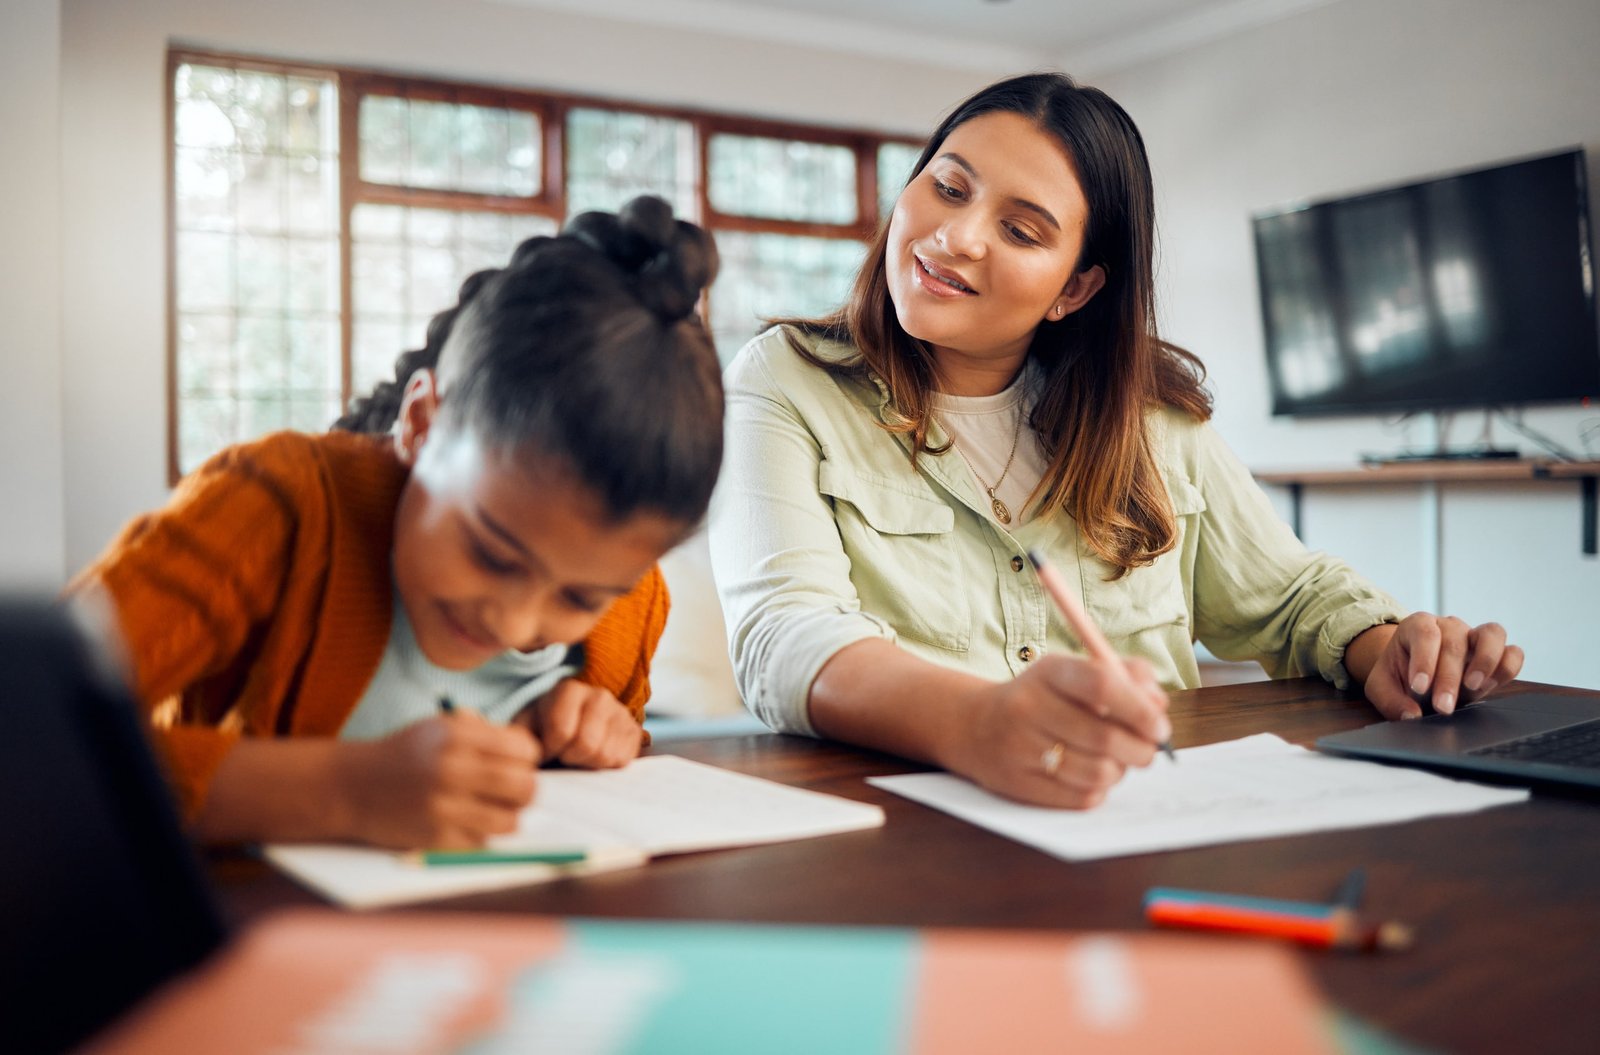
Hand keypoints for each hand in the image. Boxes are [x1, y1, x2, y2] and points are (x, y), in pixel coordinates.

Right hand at [335, 714, 538, 849]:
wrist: (350, 785)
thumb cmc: (405, 754)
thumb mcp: (440, 727)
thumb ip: (482, 734)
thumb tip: (527, 754)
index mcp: (457, 736)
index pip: (523, 750)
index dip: (526, 759)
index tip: (515, 763)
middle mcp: (452, 769)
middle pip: (524, 786)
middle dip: (526, 790)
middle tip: (515, 792)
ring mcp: (443, 806)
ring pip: (510, 821)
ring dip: (509, 817)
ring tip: (495, 810)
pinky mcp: (435, 837)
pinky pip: (482, 842)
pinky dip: (483, 835)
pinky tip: (468, 823)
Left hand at [513, 679, 642, 768]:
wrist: (571, 728)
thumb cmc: (544, 729)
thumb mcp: (526, 728)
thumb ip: (519, 737)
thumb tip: (528, 756)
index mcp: (569, 690)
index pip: (561, 730)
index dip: (549, 750)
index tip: (545, 750)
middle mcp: (599, 695)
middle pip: (587, 743)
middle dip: (570, 757)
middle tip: (564, 755)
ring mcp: (620, 712)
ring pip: (605, 754)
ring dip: (588, 763)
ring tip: (579, 755)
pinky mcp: (634, 731)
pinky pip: (621, 760)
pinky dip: (605, 766)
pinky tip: (595, 757)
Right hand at [946, 654, 1170, 808]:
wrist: (974, 726)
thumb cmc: (1041, 698)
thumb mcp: (1073, 672)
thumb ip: (1124, 675)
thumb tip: (1158, 703)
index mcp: (1049, 672)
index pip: (1101, 684)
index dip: (1139, 708)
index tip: (1159, 726)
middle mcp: (1028, 707)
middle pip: (1105, 737)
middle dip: (1141, 750)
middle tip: (1147, 750)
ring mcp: (1020, 747)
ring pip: (1097, 772)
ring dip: (1119, 771)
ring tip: (1113, 762)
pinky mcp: (1018, 783)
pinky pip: (1080, 797)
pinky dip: (1097, 790)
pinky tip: (1088, 776)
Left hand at [1356, 614, 1523, 719]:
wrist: (1416, 674)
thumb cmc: (1398, 675)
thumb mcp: (1382, 686)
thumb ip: (1391, 700)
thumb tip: (1411, 715)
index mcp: (1417, 626)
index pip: (1424, 634)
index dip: (1424, 660)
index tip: (1419, 687)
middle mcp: (1449, 626)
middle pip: (1455, 642)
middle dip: (1449, 678)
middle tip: (1443, 706)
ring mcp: (1475, 637)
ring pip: (1492, 634)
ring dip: (1486, 661)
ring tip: (1473, 687)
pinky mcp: (1496, 654)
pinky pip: (1513, 653)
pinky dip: (1507, 668)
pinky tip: (1490, 686)